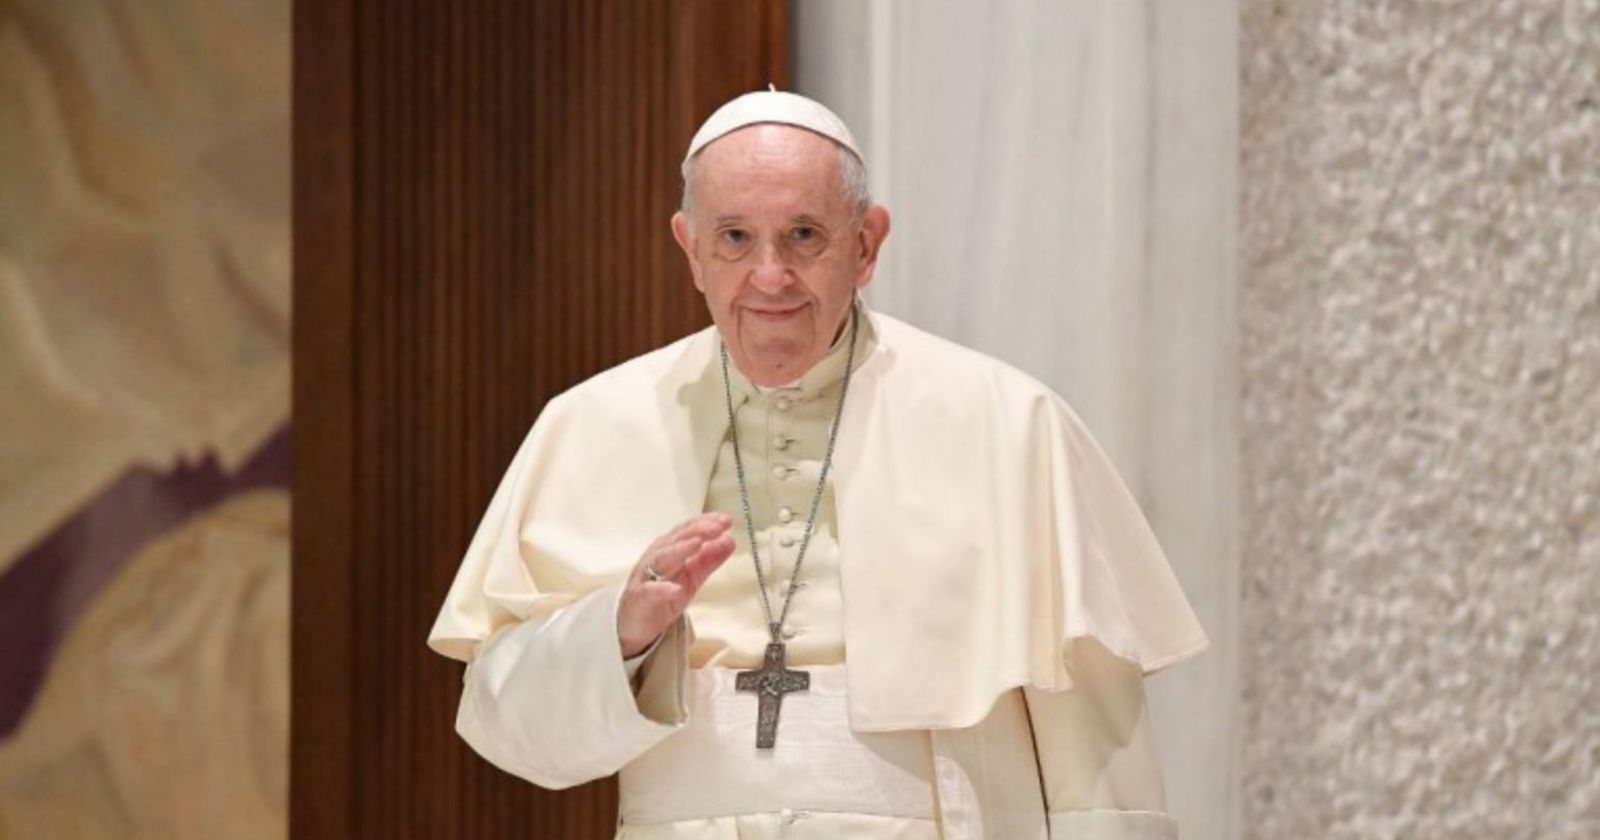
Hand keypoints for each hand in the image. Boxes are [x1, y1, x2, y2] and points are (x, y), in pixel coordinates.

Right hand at [617, 512, 735, 657]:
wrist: (633, 623)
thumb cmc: (661, 595)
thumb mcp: (690, 577)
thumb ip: (708, 560)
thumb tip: (729, 540)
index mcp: (669, 550)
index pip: (687, 530)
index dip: (706, 522)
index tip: (725, 520)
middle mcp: (656, 558)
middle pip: (675, 539)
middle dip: (697, 531)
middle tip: (717, 527)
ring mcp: (646, 577)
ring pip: (661, 558)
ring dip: (679, 549)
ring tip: (698, 544)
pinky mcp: (639, 599)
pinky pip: (649, 592)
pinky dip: (662, 589)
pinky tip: (676, 589)